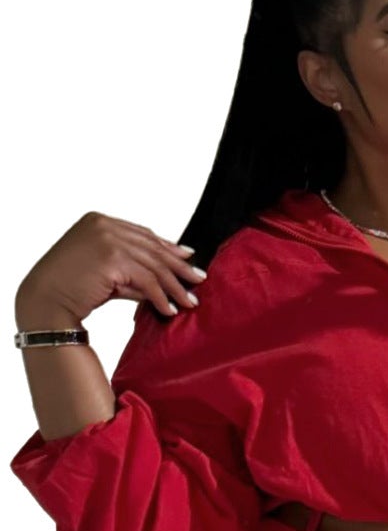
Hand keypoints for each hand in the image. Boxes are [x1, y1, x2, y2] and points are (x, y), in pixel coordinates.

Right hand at [15, 211, 206, 328]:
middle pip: (152, 248)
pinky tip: (169, 309)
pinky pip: (147, 280)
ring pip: (154, 265)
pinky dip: (160, 297)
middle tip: (199, 280)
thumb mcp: (104, 272)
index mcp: (99, 221)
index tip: (187, 257)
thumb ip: (130, 270)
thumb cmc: (70, 288)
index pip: (143, 234)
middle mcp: (105, 225)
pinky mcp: (113, 259)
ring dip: (175, 286)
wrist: (47, 299)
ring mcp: (108, 239)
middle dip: (179, 266)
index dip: (167, 247)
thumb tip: (161, 282)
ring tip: (189, 302)